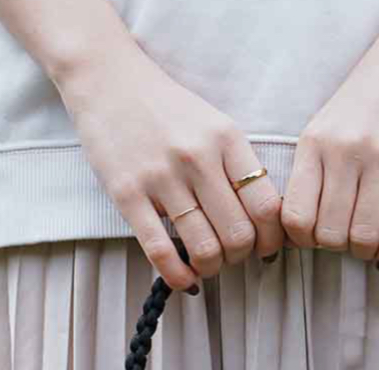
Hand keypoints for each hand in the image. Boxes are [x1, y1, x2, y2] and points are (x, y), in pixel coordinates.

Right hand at [55, 44, 283, 290]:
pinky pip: (160, 251)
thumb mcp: (215, 126)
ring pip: (204, 249)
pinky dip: (178, 276)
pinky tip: (184, 280)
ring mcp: (161, 177)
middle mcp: (198, 158)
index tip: (264, 249)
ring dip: (212, 269)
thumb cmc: (167, 111)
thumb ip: (240, 168)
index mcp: (227, 140)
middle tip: (232, 257)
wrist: (107, 79)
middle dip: (240, 258)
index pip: (267, 207)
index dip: (271, 240)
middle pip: (239, 235)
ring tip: (207, 265)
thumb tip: (265, 225)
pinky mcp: (127, 194)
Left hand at [281, 28, 378, 266]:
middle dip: (336, 248)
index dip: (302, 241)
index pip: (294, 216)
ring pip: (363, 234)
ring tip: (369, 245)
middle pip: (328, 232)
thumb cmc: (367, 99)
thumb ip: (311, 173)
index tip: (314, 240)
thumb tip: (303, 229)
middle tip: (345, 241)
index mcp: (314, 144)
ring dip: (364, 252)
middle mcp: (345, 151)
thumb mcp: (324, 129)